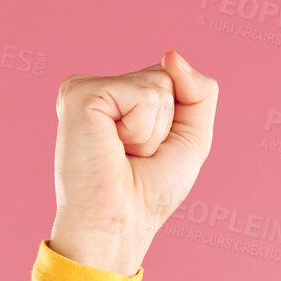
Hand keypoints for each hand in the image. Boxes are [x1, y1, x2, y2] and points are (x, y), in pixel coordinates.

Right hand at [49, 50, 218, 275]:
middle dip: (168, 126)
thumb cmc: (149, 192)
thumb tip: (172, 55)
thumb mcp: (190, 140)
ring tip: (125, 154)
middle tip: (136, 157)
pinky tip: (115, 147)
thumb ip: (199, 94)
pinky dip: (143, 130)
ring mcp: (87, 87)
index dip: (177, 123)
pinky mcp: (81, 92)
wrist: (119, 225)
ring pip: (158, 86)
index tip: (150, 154)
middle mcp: (101, 88)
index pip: (171, 81)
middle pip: (167, 79)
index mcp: (120, 98)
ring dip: (154, 132)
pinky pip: (144, 96)